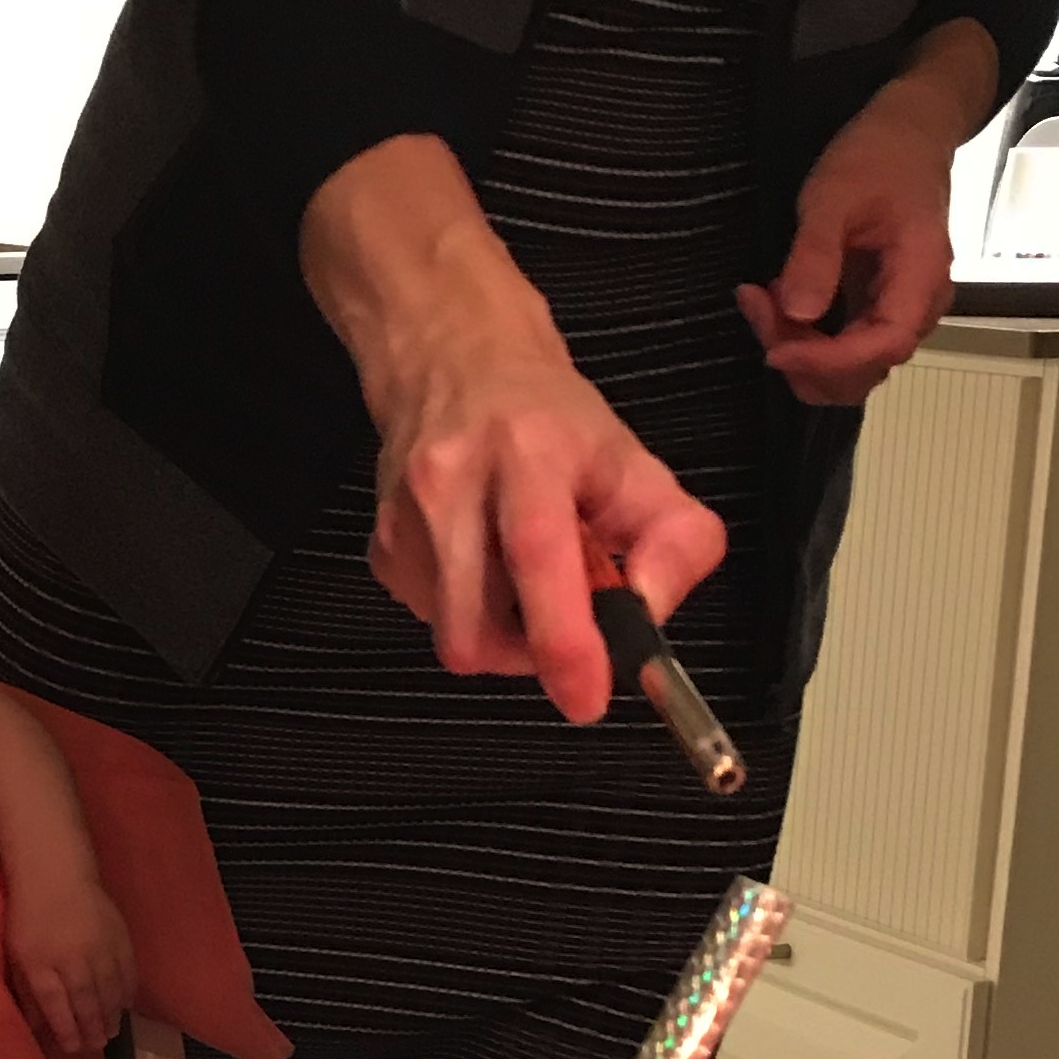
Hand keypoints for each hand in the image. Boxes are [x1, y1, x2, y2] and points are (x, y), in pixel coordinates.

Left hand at [8, 872, 136, 1056]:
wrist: (55, 870)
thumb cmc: (28, 913)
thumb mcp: (16, 952)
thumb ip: (26, 989)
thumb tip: (35, 1024)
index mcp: (41, 961)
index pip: (56, 1004)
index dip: (66, 1029)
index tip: (72, 1047)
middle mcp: (72, 957)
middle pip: (86, 1001)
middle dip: (92, 1028)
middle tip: (96, 1046)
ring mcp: (99, 946)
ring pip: (109, 989)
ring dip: (111, 1015)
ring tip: (111, 1033)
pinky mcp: (119, 935)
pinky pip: (127, 970)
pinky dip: (127, 991)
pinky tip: (125, 1005)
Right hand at [366, 328, 726, 725]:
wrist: (454, 362)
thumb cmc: (550, 421)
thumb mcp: (637, 464)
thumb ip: (675, 541)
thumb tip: (649, 615)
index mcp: (527, 452)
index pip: (537, 555)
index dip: (563, 640)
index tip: (588, 695)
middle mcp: (450, 482)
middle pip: (474, 628)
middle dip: (527, 655)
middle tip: (564, 624)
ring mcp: (404, 519)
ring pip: (454, 636)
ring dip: (503, 631)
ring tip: (523, 576)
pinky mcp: (382, 549)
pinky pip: (433, 621)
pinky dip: (471, 613)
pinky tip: (484, 567)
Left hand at [737, 81, 957, 406]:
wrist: (906, 137)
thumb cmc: (878, 157)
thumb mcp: (834, 196)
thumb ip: (817, 255)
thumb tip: (799, 313)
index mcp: (921, 277)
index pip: (883, 345)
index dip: (827, 361)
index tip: (775, 348)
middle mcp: (917, 306)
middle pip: (861, 369)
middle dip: (802, 355)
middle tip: (758, 306)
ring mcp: (896, 311)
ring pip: (846, 367)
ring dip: (796, 349)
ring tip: (760, 300)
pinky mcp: (872, 310)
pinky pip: (838, 346)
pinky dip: (801, 338)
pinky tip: (772, 301)